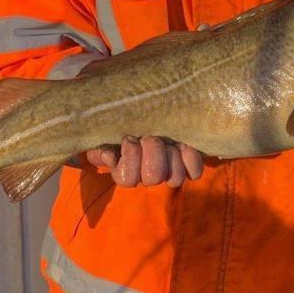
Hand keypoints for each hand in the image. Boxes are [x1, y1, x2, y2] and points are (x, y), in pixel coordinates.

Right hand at [86, 136, 203, 187]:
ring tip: (167, 140)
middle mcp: (147, 175)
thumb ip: (99, 148)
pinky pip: (194, 172)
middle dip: (152, 151)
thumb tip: (110, 158)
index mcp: (126, 170)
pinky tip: (183, 145)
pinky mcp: (187, 165)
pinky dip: (190, 158)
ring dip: (171, 156)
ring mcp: (168, 171)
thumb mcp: (105, 135)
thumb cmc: (122, 126)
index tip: (129, 138)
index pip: (127, 178)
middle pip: (153, 177)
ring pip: (174, 178)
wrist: (147, 113)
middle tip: (149, 136)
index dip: (130, 157)